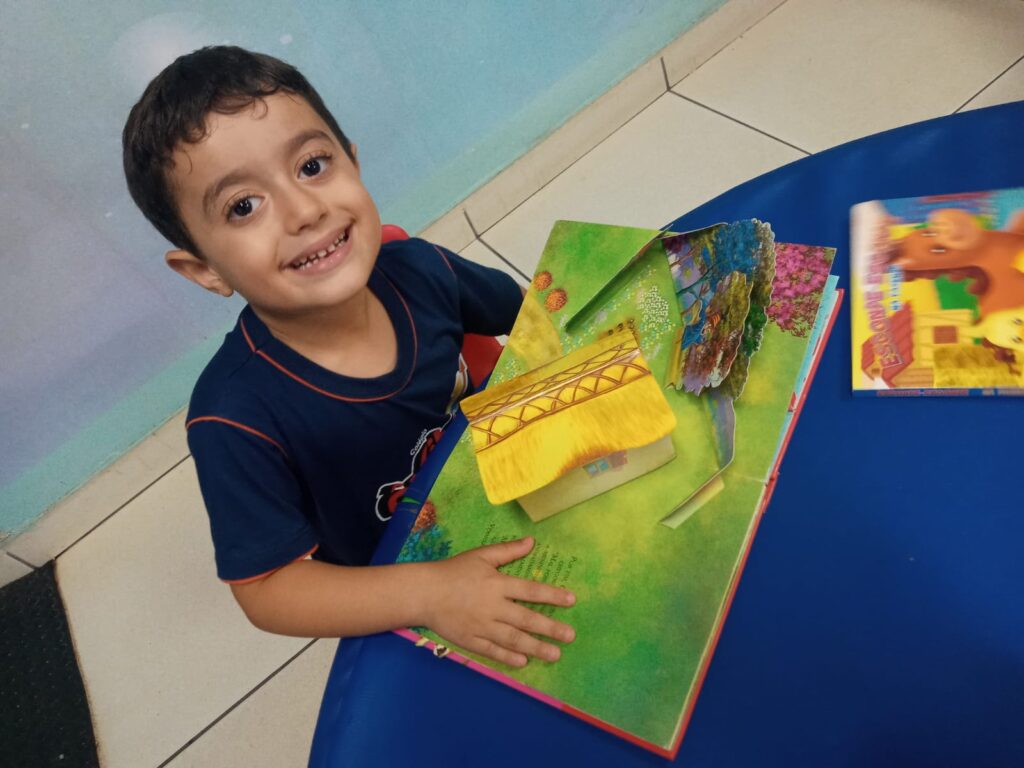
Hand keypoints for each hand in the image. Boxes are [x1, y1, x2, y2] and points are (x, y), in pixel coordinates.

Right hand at [423, 537, 575, 667]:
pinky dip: (508, 657)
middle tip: (570, 636)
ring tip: (555, 654)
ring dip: (535, 647)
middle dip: (550, 628)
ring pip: (513, 639)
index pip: (530, 590)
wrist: (423, 592)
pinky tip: (524, 662)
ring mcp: (481, 626)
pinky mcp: (470, 640)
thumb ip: (507, 551)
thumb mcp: (481, 555)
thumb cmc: (454, 571)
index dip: (552, 595)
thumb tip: (532, 541)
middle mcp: (493, 606)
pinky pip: (492, 651)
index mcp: (497, 583)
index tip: (571, 601)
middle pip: (525, 619)